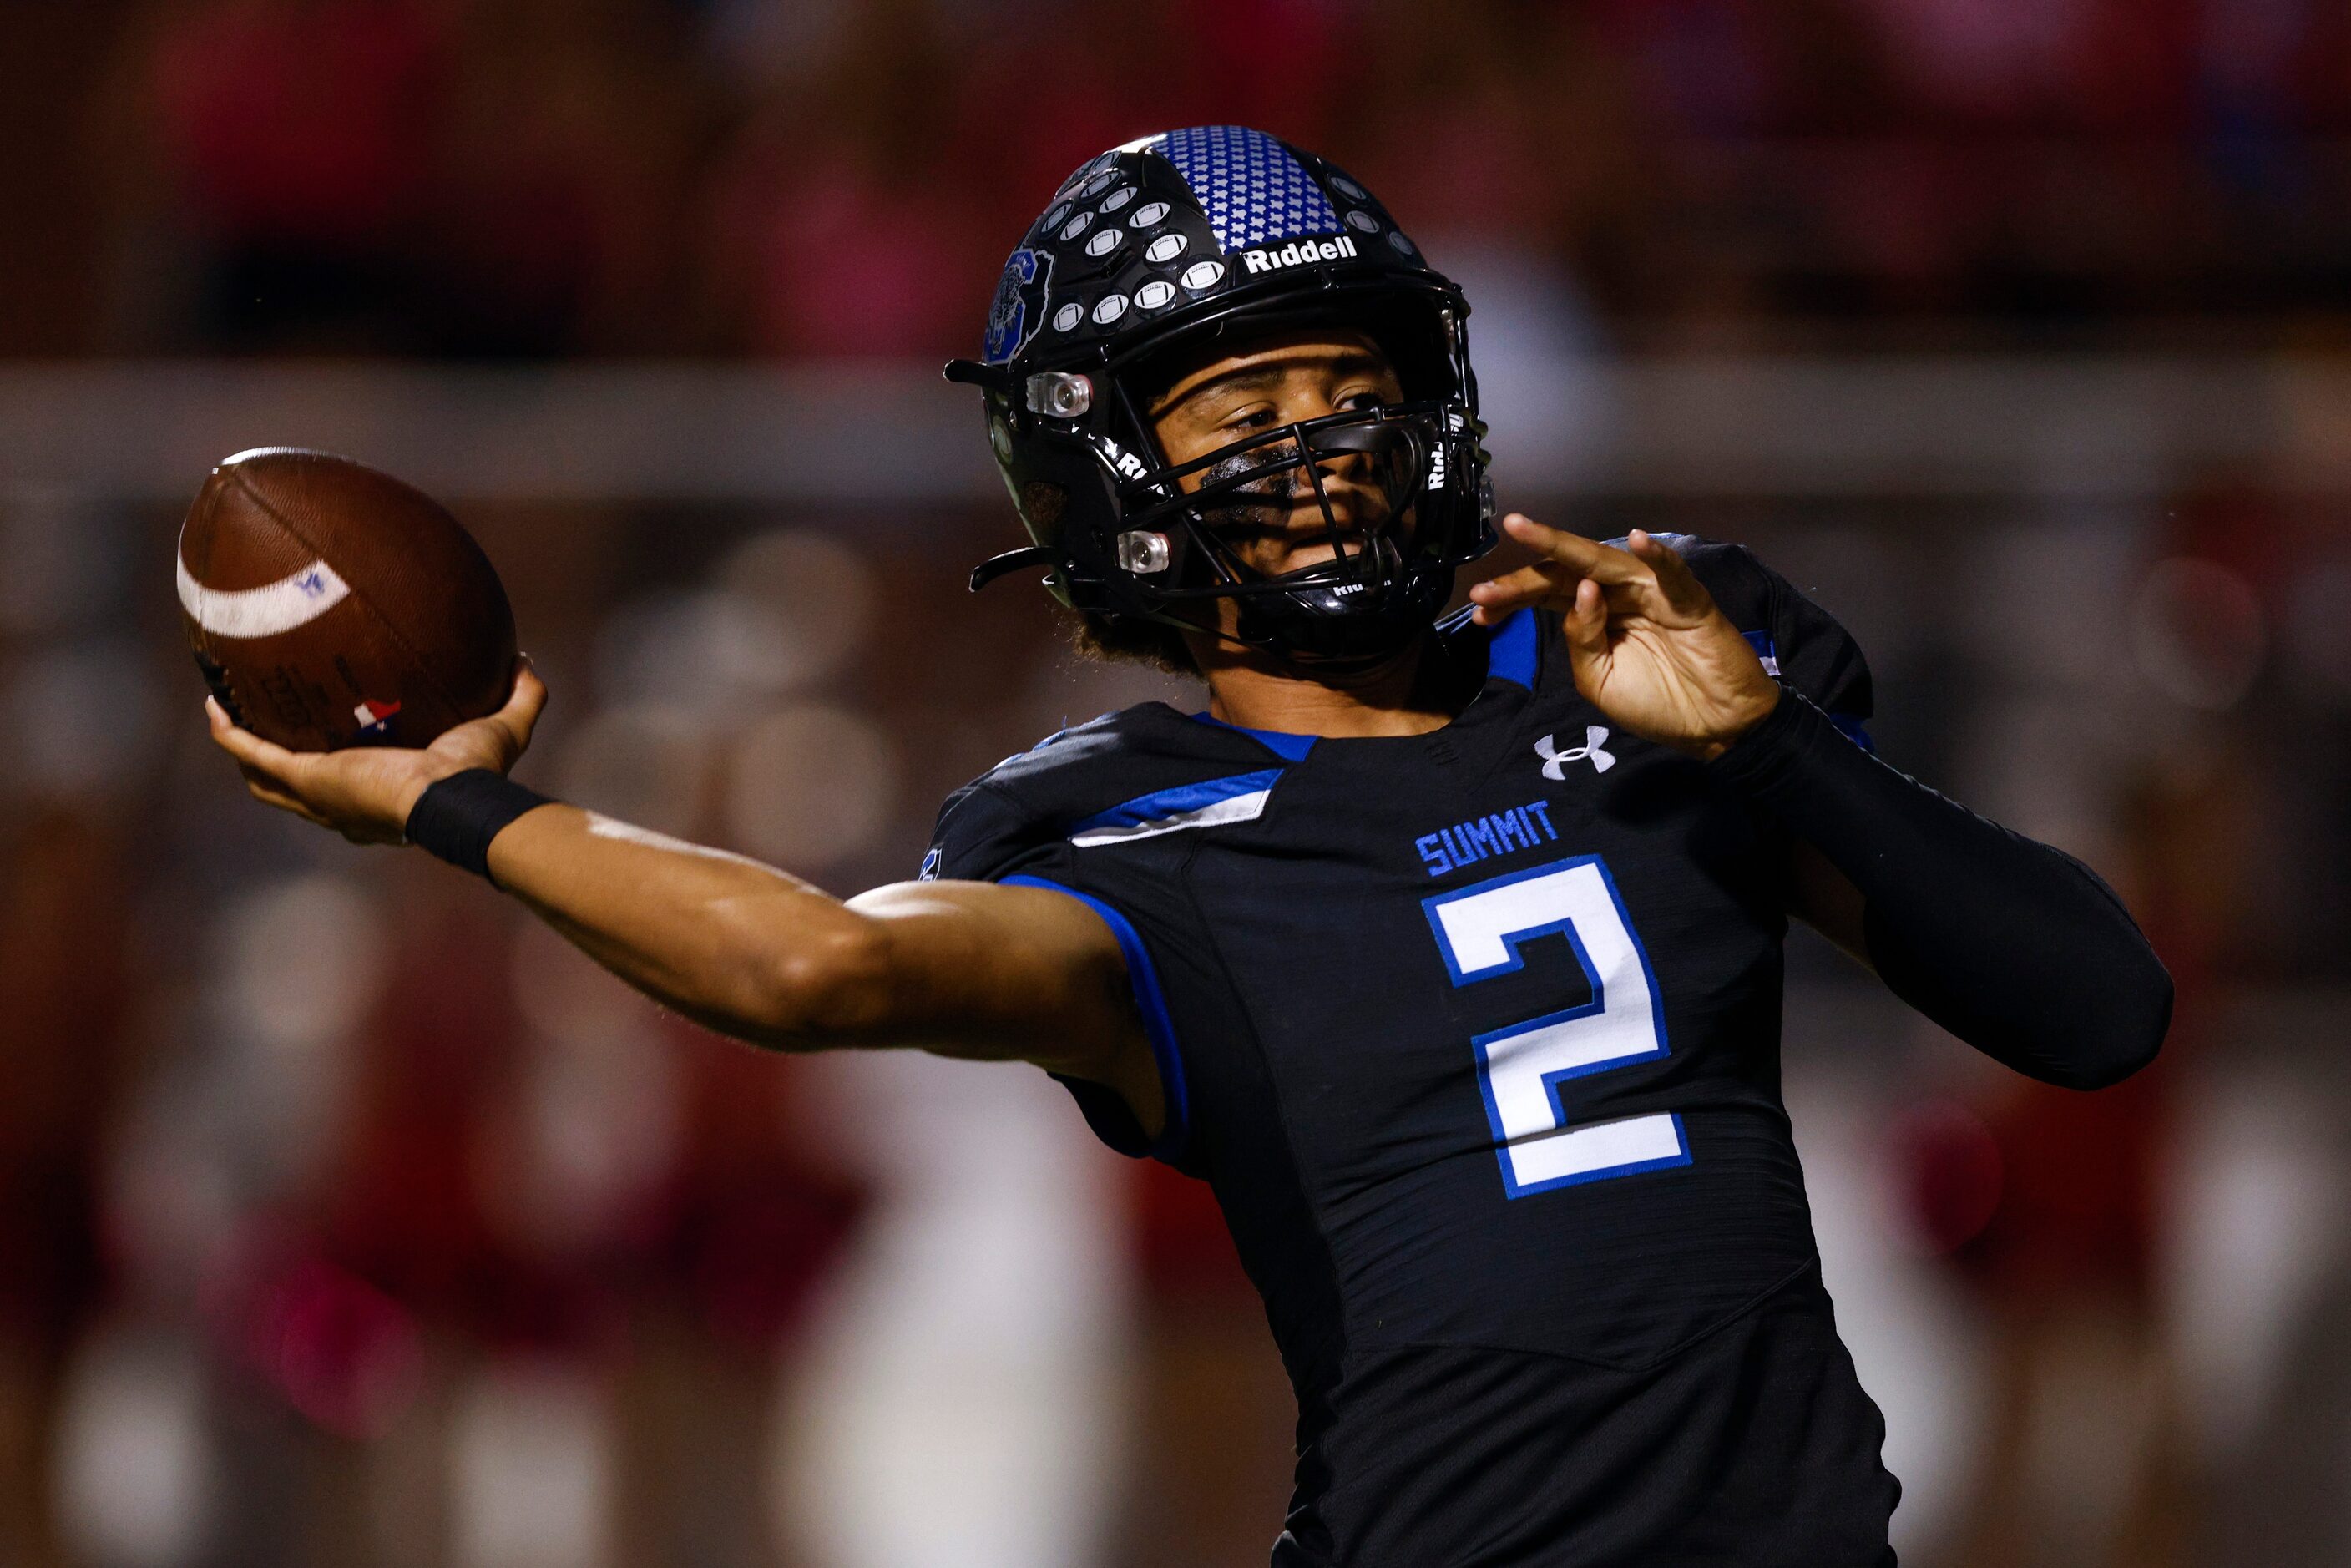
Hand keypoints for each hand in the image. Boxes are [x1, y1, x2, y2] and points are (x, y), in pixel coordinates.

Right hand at [207, 660, 548, 843]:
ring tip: (225, 710)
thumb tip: (526, 659)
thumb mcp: (506, 727)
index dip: (335, 765)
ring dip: (240, 746)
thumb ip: (523, 695)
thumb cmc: (479, 775)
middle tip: (260, 721)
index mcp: (382, 799)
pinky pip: (253, 753)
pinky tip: (216, 706)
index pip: (351, 786)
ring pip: (263, 778)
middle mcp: (343, 805)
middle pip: (294, 787)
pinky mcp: (305, 779)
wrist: (454, 799)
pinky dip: (231, 733)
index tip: (330, 733)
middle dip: (272, 759)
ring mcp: (319, 798)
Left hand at [1467, 517, 1777, 760]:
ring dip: (1565, 547)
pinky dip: (1657, 556)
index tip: (1477, 610)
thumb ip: (1581, 639)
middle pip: (1565, 575)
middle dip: (1523, 576)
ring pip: (1605, 563)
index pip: (1547, 595)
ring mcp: (1652, 594)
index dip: (1513, 597)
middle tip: (1483, 582)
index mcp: (1594, 616)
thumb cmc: (1657, 704)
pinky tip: (1636, 539)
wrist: (1715, 727)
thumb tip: (1580, 593)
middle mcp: (1618, 597)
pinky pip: (1672, 574)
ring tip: (1527, 530)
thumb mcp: (1599, 681)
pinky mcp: (1689, 601)